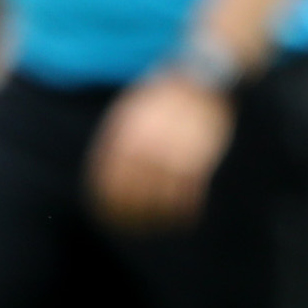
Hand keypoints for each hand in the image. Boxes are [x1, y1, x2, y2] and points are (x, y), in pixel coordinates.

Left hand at [89, 76, 233, 231]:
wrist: (201, 78)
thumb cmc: (163, 97)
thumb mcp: (130, 112)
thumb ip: (117, 142)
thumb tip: (107, 177)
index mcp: (126, 137)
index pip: (109, 183)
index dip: (108, 206)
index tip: (110, 219)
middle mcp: (147, 149)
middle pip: (134, 195)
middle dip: (132, 217)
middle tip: (134, 229)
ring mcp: (173, 154)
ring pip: (162, 199)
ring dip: (160, 217)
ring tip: (161, 226)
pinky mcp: (199, 159)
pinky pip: (190, 194)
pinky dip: (187, 209)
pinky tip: (187, 215)